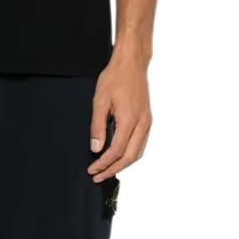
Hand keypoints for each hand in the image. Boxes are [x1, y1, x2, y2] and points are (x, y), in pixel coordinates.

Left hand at [87, 52, 152, 182]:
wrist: (132, 63)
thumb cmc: (115, 78)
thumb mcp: (99, 101)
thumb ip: (97, 126)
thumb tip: (95, 148)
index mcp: (130, 119)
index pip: (116, 151)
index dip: (103, 163)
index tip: (91, 169)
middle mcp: (142, 124)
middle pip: (129, 157)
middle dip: (113, 169)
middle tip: (97, 176)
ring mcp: (147, 122)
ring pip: (137, 153)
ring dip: (122, 164)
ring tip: (107, 170)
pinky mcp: (147, 120)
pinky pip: (141, 144)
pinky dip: (130, 155)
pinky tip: (119, 157)